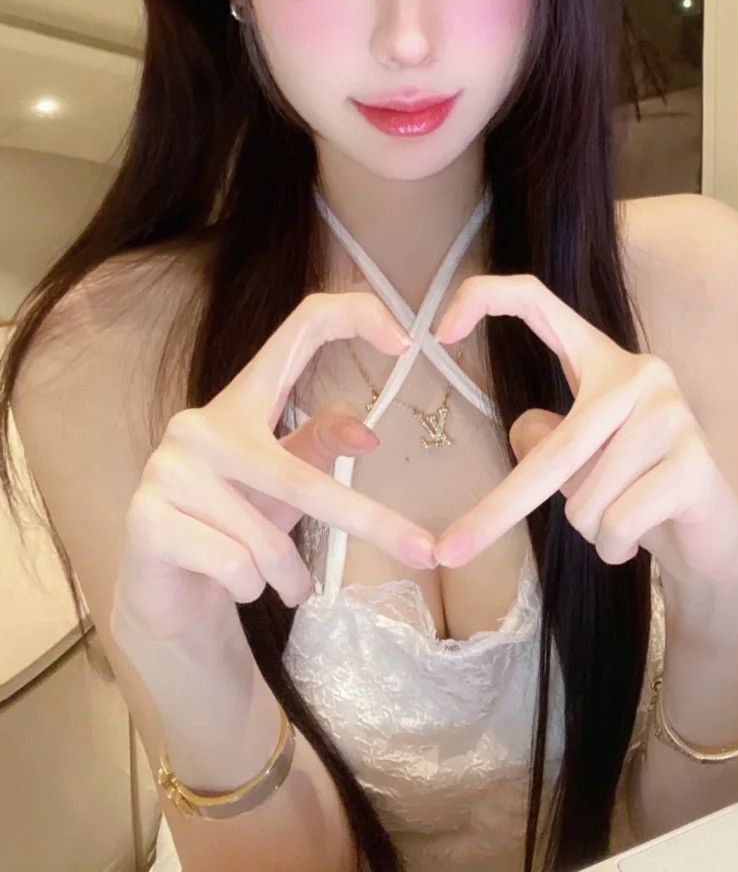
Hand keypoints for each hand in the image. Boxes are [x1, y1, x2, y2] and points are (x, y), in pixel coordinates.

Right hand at [110, 293, 437, 650]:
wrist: (166, 588)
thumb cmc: (235, 522)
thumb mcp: (285, 480)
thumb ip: (320, 446)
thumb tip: (368, 434)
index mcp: (242, 399)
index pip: (301, 326)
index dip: (354, 316)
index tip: (407, 342)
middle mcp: (199, 423)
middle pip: (302, 474)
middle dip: (367, 521)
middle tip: (423, 552)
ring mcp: (167, 468)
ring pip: (266, 541)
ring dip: (288, 575)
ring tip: (278, 581)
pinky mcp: (146, 519)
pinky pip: (236, 566)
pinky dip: (250, 589)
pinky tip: (231, 585)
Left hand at [430, 275, 737, 587]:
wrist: (714, 537)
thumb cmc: (636, 489)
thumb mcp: (580, 459)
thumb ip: (546, 438)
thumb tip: (522, 433)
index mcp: (603, 359)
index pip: (537, 300)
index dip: (484, 300)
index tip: (436, 332)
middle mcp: (641, 373)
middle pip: (553, 448)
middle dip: (499, 510)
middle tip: (448, 551)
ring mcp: (673, 415)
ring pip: (584, 499)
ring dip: (591, 529)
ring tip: (621, 519)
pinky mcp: (695, 464)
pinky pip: (616, 523)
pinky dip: (615, 547)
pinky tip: (639, 539)